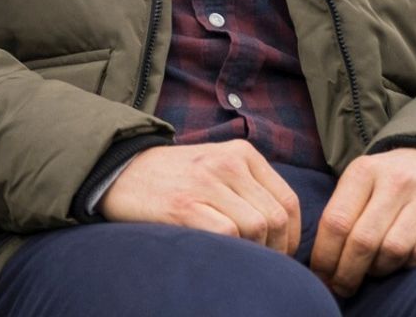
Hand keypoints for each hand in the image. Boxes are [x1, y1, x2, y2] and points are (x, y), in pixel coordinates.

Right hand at [97, 140, 300, 254]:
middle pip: (276, 217)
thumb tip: (282, 228)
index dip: (292, 234)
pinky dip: (232, 250)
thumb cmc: (175, 176)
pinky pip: (227, 234)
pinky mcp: (185, 206)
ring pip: (257, 226)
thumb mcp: (217, 164)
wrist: (122, 171)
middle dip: (277, 249)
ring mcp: (206, 184)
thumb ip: (249, 185)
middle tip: (264, 262)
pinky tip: (223, 254)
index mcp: (242, 153)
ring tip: (243, 258)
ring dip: (256, 251)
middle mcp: (228, 164)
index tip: (282, 250)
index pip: (288, 200)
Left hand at [309, 147, 415, 295]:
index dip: (325, 255)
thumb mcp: (360, 181)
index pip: (336, 221)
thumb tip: (323, 262)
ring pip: (393, 250)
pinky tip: (401, 262)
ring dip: (378, 269)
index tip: (321, 275)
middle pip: (363, 240)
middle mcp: (396, 181)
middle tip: (342, 287)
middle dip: (348, 272)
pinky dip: (407, 265)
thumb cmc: (388, 180)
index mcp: (365, 171)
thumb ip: (342, 212)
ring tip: (373, 270)